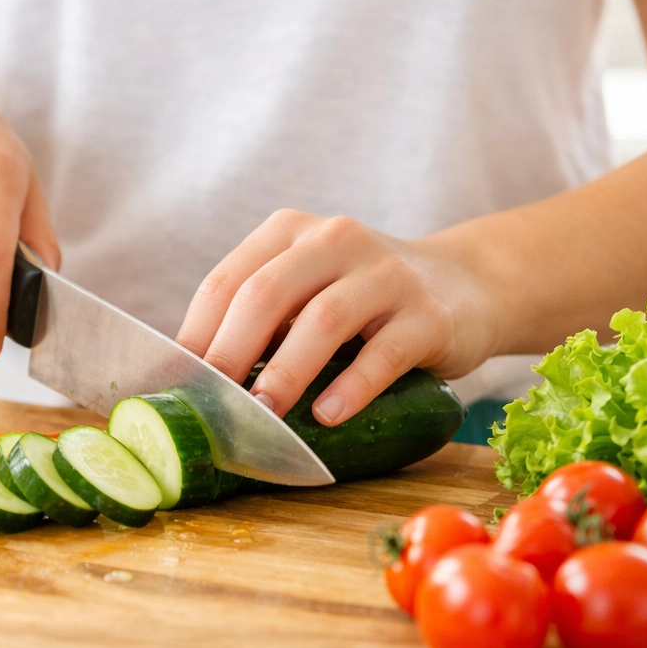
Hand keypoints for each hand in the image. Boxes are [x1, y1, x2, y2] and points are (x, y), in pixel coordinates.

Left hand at [175, 210, 499, 425]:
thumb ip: (261, 322)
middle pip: (265, 295)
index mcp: (289, 233)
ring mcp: (385, 273)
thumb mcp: (307, 291)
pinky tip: (328, 415)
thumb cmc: (364, 302)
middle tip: (215, 405)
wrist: (466, 286)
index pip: (226, 281)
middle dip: (231, 354)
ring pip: (323, 319)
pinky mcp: (428, 314)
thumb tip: (196, 385)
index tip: (179, 385)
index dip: (197, 335)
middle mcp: (334, 240)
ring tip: (265, 415)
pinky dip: (352, 386)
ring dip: (286, 373)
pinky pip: (384, 352)